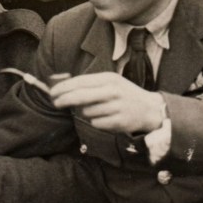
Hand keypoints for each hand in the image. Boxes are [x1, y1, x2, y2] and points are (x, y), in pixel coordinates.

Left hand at [49, 72, 165, 134]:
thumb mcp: (110, 82)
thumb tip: (62, 86)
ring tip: (99, 110)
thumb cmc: (123, 94)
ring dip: (86, 113)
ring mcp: (116, 107)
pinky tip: (107, 118)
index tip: (52, 92)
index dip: (63, 88)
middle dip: (64, 100)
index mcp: (108, 78)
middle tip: (56, 103)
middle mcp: (112, 91)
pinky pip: (96, 123)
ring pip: (87, 112)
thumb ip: (89, 84)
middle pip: (79, 96)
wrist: (150, 109)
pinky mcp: (119, 121)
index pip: (80, 82)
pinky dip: (96, 122)